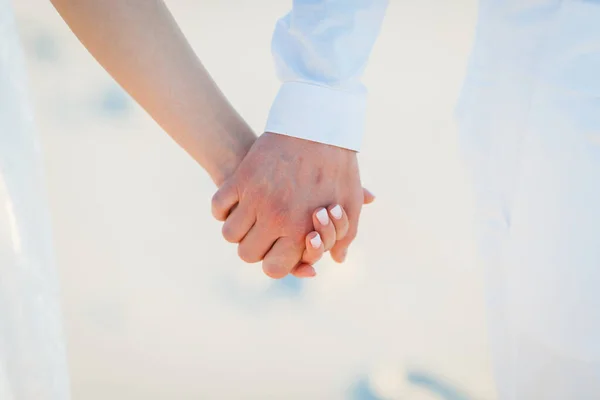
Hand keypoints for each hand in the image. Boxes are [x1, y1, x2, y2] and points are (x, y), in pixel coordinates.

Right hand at [212, 132, 365, 278]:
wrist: (319, 123)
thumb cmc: (338, 165)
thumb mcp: (349, 202)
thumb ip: (345, 235)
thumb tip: (336, 259)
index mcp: (301, 230)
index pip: (274, 268)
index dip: (272, 264)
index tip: (275, 252)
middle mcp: (276, 219)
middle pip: (247, 254)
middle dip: (254, 247)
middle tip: (261, 233)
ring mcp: (255, 198)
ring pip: (230, 233)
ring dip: (237, 229)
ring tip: (247, 218)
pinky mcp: (241, 178)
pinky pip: (218, 206)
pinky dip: (222, 208)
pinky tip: (234, 202)